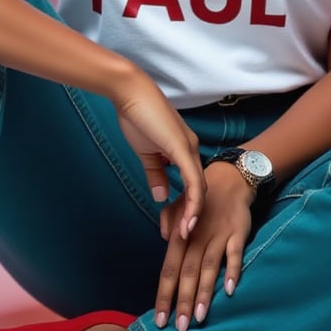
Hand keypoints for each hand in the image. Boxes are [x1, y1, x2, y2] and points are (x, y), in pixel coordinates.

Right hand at [113, 70, 205, 239]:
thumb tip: (161, 196)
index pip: (192, 184)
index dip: (188, 206)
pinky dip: (192, 201)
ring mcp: (189, 148)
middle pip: (200, 189)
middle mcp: (192, 149)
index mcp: (184, 150)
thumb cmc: (136, 117)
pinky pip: (192, 180)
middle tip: (185, 238)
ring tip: (187, 235)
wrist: (130, 92)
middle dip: (193, 215)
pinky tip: (188, 218)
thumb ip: (156, 173)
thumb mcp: (146, 152)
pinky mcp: (182, 148)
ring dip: (194, 213)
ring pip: (199, 188)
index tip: (179, 226)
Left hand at [154, 161, 254, 330]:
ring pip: (209, 267)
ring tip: (200, 318)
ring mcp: (218, 235)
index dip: (164, 294)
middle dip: (183, 301)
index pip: (168, 268)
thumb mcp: (178, 206)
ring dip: (205, 293)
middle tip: (179, 328)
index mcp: (180, 233)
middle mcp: (197, 236)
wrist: (229, 179)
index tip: (158, 319)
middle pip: (187, 272)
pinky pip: (235, 254)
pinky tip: (230, 290)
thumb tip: (163, 241)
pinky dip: (232, 271)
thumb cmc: (200, 198)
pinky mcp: (238, 233)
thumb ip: (167, 224)